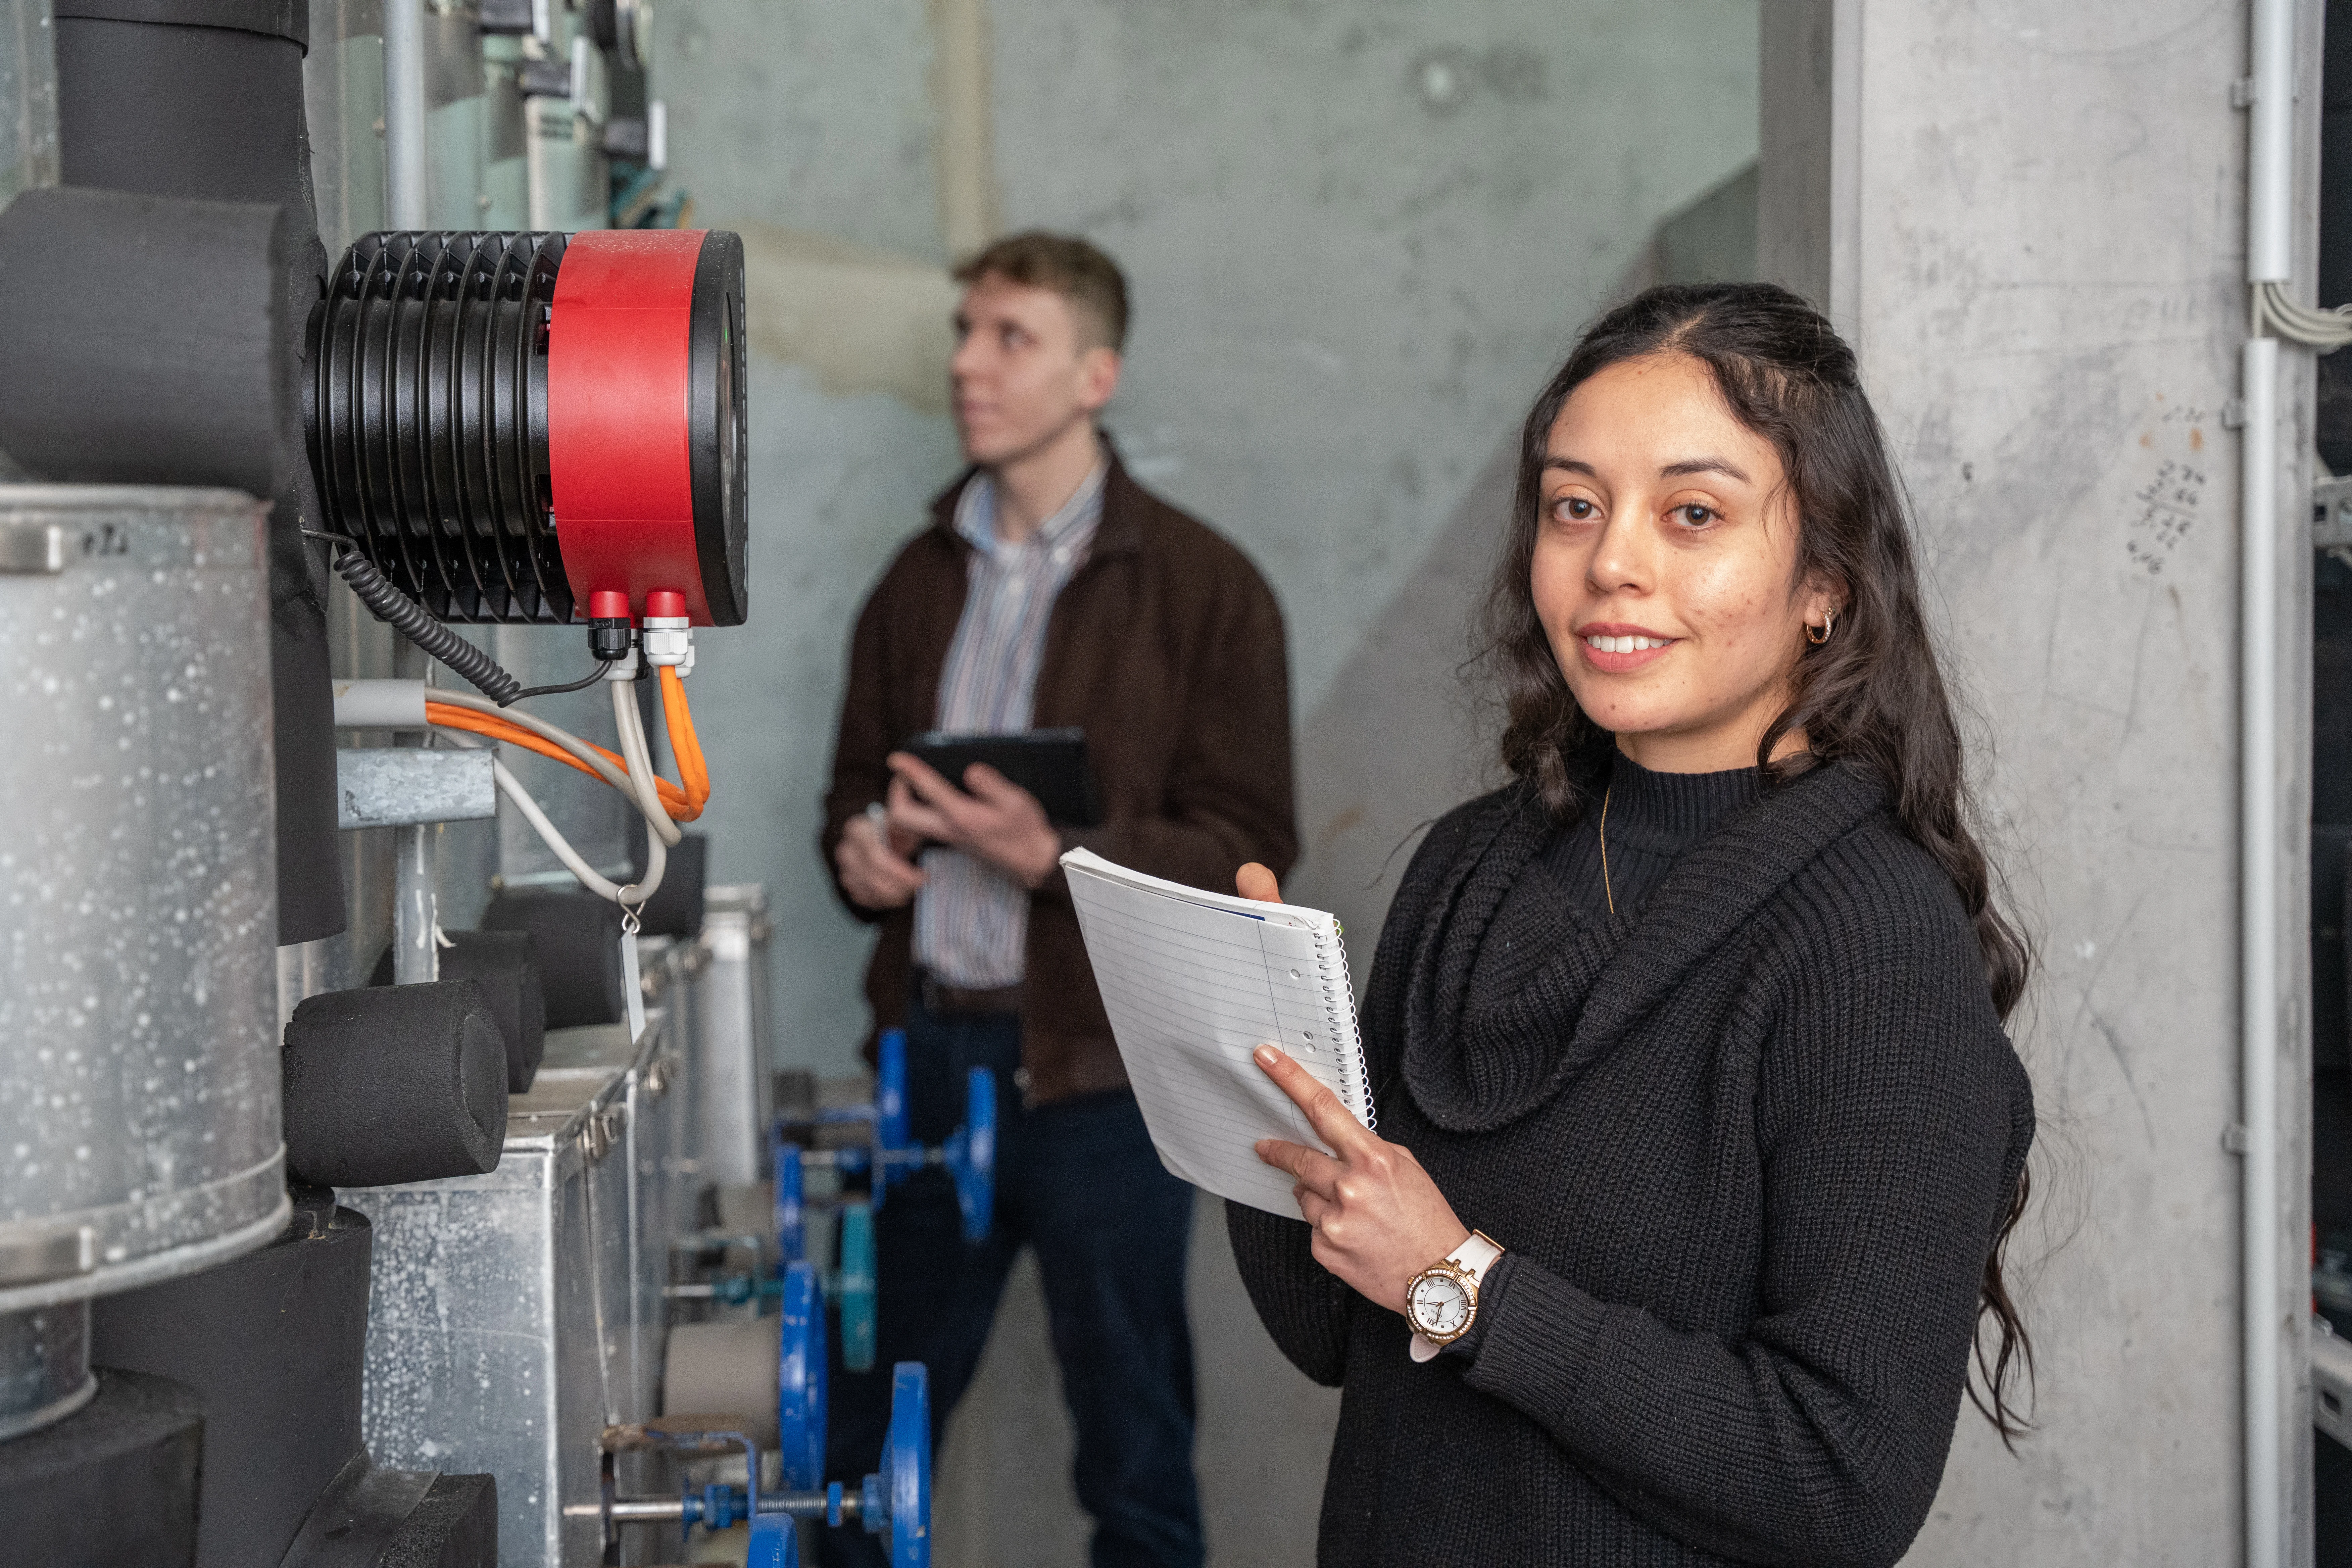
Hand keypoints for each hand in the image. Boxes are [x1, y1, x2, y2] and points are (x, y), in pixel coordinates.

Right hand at [835, 808, 925, 910]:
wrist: (881, 839)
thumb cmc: (896, 829)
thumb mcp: (904, 819)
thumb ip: (905, 808)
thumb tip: (903, 780)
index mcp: (858, 830)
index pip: (876, 856)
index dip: (901, 871)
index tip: (923, 875)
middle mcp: (846, 850)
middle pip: (872, 877)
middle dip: (901, 885)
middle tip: (921, 884)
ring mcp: (844, 868)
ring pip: (868, 891)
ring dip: (895, 895)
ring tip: (912, 888)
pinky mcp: (847, 883)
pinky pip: (863, 899)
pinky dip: (883, 901)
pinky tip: (898, 893)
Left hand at [885, 753, 1061, 888]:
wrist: (1032, 860)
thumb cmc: (1025, 830)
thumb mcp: (1016, 802)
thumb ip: (992, 785)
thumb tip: (970, 770)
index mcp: (962, 817)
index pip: (927, 790)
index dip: (910, 770)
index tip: (896, 758)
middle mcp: (948, 829)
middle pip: (901, 816)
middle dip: (896, 792)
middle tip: (906, 773)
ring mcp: (947, 836)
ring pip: (908, 824)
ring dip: (903, 800)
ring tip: (915, 780)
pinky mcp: (951, 838)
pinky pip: (921, 824)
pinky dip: (917, 807)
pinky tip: (931, 792)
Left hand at [1251, 1049, 1467, 1316]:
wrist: (1441, 1277)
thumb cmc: (1428, 1220)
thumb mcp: (1406, 1168)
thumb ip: (1367, 1151)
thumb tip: (1333, 1142)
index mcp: (1373, 1159)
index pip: (1322, 1109)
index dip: (1290, 1079)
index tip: (1266, 1059)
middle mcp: (1349, 1188)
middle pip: (1298, 1158)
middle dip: (1278, 1152)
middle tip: (1265, 1148)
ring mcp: (1334, 1221)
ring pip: (1303, 1196)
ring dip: (1318, 1197)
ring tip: (1352, 1212)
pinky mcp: (1325, 1249)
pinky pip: (1313, 1228)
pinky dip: (1327, 1227)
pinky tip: (1354, 1236)